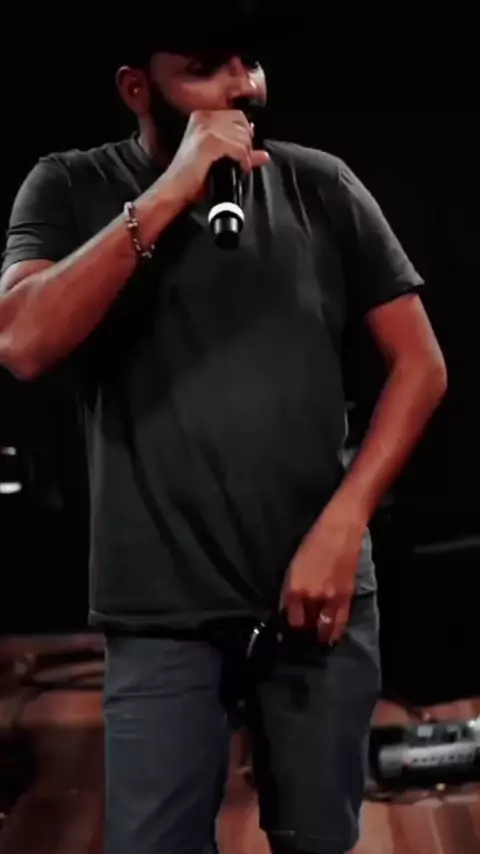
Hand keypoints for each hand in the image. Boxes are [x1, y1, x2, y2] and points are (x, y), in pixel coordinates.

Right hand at [164, 109, 269, 203]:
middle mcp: (203, 118)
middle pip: (242, 123)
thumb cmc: (192, 178)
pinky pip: (239, 148)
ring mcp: (205, 128)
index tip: (242, 151)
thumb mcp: (219, 160)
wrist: (174, 189)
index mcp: (202, 116)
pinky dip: (243, 160)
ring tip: (237, 166)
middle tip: (240, 160)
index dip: (245, 133)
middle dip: (246, 143)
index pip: (237, 116)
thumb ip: (241, 153)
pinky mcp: (209, 142)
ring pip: (243, 136)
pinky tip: (238, 169)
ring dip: (245, 154)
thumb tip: (264, 155)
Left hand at [280, 499, 366, 644]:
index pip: (291, 619)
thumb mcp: (294, 566)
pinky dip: (336, 631)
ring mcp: (330, 598)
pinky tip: (333, 636)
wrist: (340, 530)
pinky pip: (341, 621)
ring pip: (325, 628)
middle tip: (305, 636)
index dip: (291, 626)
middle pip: (307, 625)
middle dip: (306, 633)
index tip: (291, 629)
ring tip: (319, 639)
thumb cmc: (313, 542)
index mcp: (294, 588)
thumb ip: (292, 589)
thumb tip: (290, 607)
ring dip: (321, 635)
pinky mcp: (346, 596)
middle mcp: (311, 597)